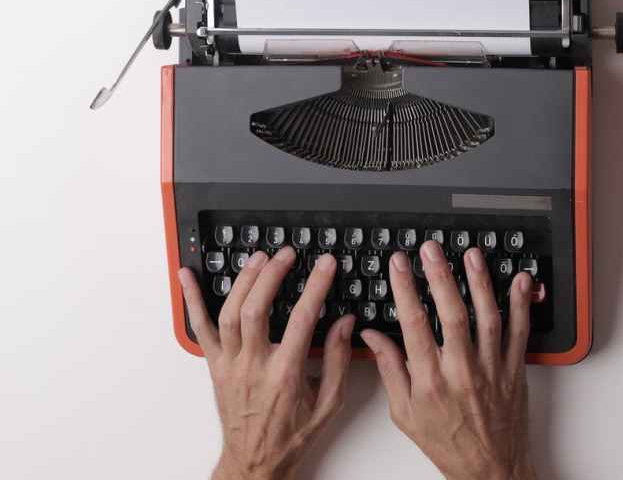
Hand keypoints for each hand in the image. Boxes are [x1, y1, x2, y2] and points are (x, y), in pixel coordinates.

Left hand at [179, 247, 354, 479]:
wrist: (255, 465)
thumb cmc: (291, 436)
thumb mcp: (328, 405)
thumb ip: (337, 361)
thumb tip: (345, 323)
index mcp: (285, 375)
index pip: (302, 319)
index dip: (316, 286)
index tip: (326, 264)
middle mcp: (253, 366)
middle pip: (257, 309)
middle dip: (272, 275)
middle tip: (287, 254)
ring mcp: (230, 365)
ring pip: (230, 313)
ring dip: (243, 280)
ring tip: (259, 257)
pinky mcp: (214, 366)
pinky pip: (200, 328)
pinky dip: (192, 300)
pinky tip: (188, 275)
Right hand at [360, 241, 535, 479]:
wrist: (489, 471)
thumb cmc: (447, 443)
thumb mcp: (404, 413)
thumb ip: (388, 369)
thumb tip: (371, 336)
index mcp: (431, 381)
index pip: (414, 325)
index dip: (405, 289)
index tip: (399, 264)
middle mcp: (462, 372)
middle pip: (452, 314)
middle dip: (440, 276)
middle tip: (432, 249)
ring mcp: (492, 369)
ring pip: (487, 317)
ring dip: (480, 282)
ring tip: (471, 255)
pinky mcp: (515, 370)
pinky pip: (520, 333)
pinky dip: (522, 305)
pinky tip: (520, 280)